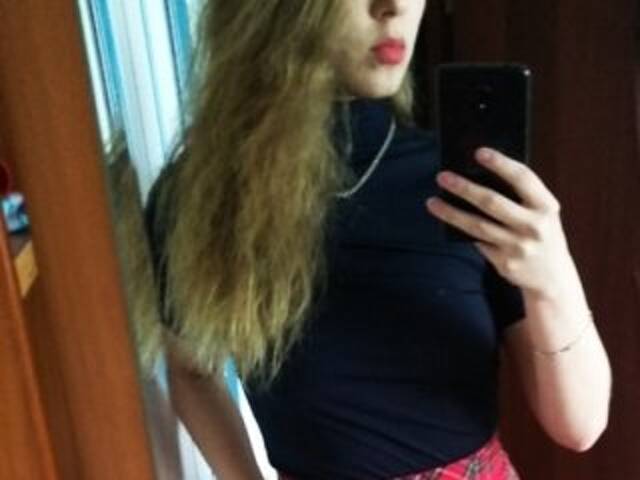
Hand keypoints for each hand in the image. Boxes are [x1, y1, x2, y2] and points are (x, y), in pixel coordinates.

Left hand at [425, 147, 573, 298]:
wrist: (553, 278)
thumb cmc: (539, 233)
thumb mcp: (540, 213)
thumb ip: (518, 197)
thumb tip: (474, 177)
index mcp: (547, 206)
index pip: (523, 178)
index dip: (501, 163)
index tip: (478, 152)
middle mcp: (535, 226)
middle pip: (492, 202)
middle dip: (464, 188)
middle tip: (442, 176)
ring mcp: (519, 247)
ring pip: (477, 225)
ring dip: (451, 213)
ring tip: (431, 201)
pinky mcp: (505, 263)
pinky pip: (477, 242)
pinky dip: (461, 230)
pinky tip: (445, 220)